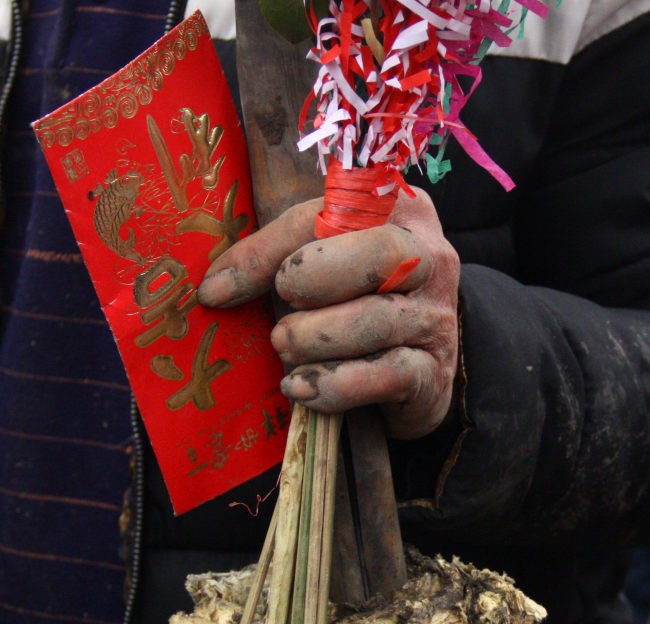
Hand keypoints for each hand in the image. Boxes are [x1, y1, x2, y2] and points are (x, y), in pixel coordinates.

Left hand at [197, 189, 460, 439]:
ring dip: (316, 340)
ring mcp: (436, 315)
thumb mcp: (320, 265)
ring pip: (376, 320)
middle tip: (277, 311)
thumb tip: (213, 287)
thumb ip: (276, 259)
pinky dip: (336, 385)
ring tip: (284, 350)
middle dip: (313, 280)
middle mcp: (429, 257)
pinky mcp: (435, 370)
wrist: (416, 368)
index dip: (268, 251)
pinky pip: (386, 375)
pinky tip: (303, 388)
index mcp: (398, 210)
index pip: (330, 215)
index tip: (217, 288)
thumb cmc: (354, 302)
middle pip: (379, 253)